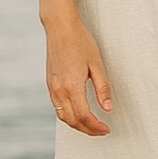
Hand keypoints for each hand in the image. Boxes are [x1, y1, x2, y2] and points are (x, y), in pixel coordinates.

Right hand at [44, 16, 114, 134]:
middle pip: (73, 121)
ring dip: (77, 125)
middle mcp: (59, 90)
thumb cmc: (81, 41)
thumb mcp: (97, 64)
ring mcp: (52, 87)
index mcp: (72, 86)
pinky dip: (68, 116)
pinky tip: (78, 113)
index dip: (96, 127)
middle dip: (88, 130)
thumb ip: (102, 88)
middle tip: (102, 131)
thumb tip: (108, 109)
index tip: (107, 129)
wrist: (60, 27)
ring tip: (91, 126)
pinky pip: (57, 107)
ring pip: (63, 116)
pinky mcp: (49, 83)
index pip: (85, 116)